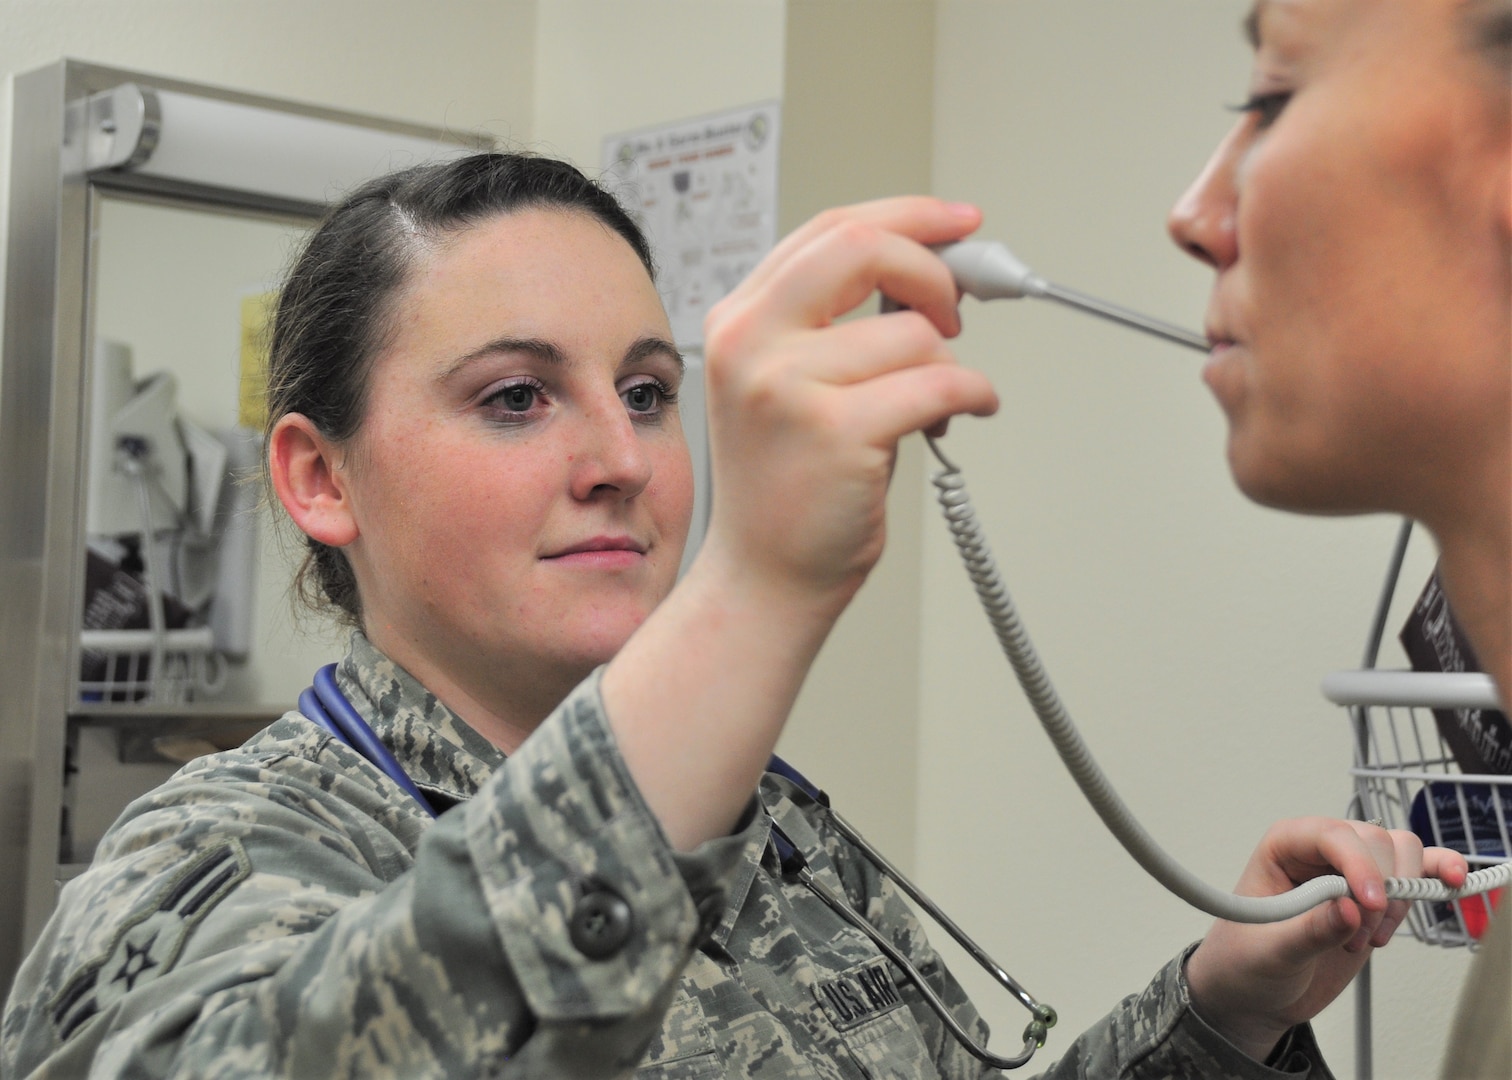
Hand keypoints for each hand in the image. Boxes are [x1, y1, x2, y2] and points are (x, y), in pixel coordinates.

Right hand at [699, 197, 999, 612]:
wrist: (763, 578)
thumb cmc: (787, 487)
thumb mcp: (787, 384)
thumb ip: (836, 322)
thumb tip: (931, 271)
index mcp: (738, 322)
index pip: (830, 231)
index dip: (907, 216)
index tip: (959, 223)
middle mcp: (751, 344)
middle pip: (862, 248)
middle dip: (933, 268)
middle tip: (956, 306)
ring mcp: (788, 387)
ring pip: (914, 333)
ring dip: (947, 367)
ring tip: (927, 407)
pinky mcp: (835, 432)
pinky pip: (940, 383)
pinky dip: (971, 396)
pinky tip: (955, 417)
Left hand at [1185, 818, 1467, 1060]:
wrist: (1257, 991)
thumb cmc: (1247, 961)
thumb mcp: (1269, 952)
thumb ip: (1307, 931)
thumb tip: (1349, 909)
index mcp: (1283, 846)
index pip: (1331, 834)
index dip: (1358, 864)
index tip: (1370, 906)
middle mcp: (1320, 849)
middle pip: (1375, 841)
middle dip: (1380, 889)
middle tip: (1361, 935)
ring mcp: (1352, 870)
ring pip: (1401, 853)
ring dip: (1401, 897)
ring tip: (1370, 938)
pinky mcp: (1377, 895)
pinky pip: (1418, 870)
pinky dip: (1437, 873)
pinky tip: (1453, 881)